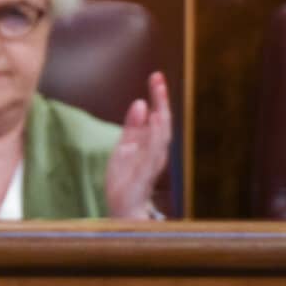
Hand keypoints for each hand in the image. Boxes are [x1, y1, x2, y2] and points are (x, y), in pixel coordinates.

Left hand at [105, 71, 171, 218]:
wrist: (123, 209)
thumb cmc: (126, 179)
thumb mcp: (124, 147)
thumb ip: (132, 127)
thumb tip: (140, 102)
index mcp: (151, 143)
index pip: (157, 116)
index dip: (158, 97)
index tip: (156, 76)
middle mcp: (157, 151)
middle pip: (162, 121)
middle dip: (161, 100)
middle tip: (157, 78)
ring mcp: (153, 163)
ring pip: (162, 136)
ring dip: (160, 116)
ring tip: (157, 97)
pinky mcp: (145, 174)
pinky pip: (153, 153)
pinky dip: (155, 137)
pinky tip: (153, 123)